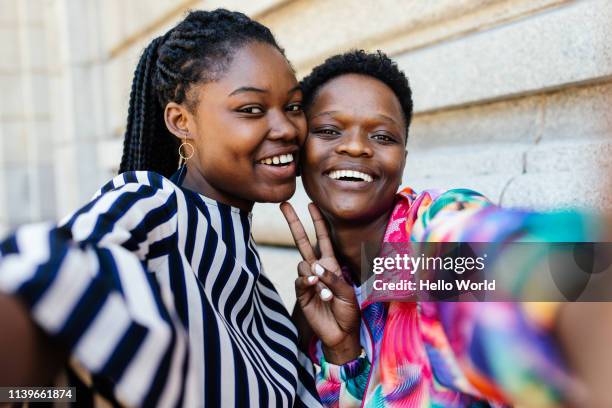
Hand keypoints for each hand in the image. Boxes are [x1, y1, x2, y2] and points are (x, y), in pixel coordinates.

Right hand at [280, 202, 360, 363]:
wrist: (341, 333)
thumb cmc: (348, 311)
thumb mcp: (347, 292)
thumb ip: (332, 277)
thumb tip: (314, 267)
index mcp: (331, 264)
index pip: (322, 238)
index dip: (317, 221)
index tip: (311, 204)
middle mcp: (318, 268)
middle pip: (302, 241)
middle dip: (294, 223)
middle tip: (284, 205)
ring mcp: (308, 280)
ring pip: (303, 264)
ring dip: (316, 276)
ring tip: (327, 294)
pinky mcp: (302, 293)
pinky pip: (300, 280)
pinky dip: (307, 282)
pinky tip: (315, 288)